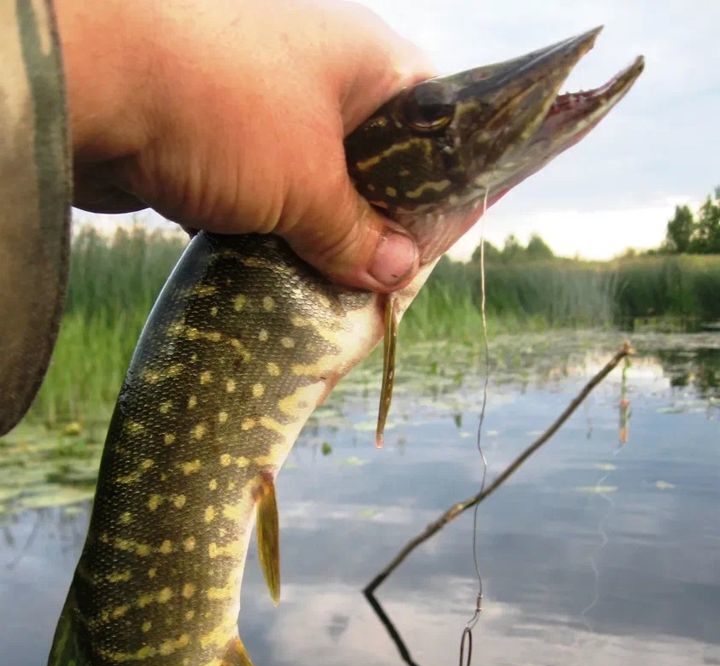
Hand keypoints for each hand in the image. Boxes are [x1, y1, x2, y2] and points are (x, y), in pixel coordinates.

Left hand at [55, 0, 431, 290]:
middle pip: (369, 162)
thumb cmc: (225, 111)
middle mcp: (319, 75)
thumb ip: (358, 234)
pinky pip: (262, 195)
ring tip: (333, 290)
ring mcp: (262, 107)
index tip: (431, 244)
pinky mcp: (216, 141)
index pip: (429, 123)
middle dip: (372, 224)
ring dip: (316, 236)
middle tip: (381, 280)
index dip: (438, 186)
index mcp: (365, 61)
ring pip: (312, 185)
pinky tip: (278, 274)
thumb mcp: (309, 184)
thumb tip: (398, 274)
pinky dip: (269, 234)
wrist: (90, 82)